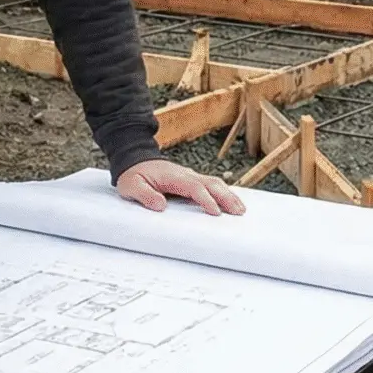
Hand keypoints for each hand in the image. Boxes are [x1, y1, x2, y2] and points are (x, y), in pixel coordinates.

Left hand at [115, 159, 246, 215]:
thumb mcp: (131, 186)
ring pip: (215, 183)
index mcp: (173, 176)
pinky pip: (211, 185)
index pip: (194, 187)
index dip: (206, 199)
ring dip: (229, 195)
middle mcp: (185, 174)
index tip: (215, 212)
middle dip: (226, 197)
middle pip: (212, 183)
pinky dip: (224, 192)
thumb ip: (144, 195)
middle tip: (239, 212)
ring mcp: (190, 176)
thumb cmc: (133, 175)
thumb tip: (160, 206)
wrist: (133, 160)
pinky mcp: (191, 180)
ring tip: (241, 209)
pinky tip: (231, 202)